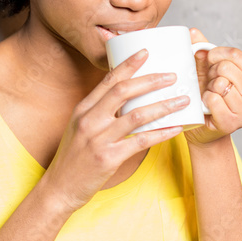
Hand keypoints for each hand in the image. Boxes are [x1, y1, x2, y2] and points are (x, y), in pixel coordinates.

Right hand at [43, 49, 190, 211]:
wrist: (59, 188)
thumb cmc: (72, 158)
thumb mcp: (79, 128)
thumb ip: (98, 113)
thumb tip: (126, 100)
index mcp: (83, 110)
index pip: (108, 81)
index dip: (128, 65)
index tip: (145, 52)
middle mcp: (89, 120)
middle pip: (124, 92)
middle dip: (151, 80)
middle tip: (172, 76)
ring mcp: (99, 139)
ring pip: (137, 115)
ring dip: (163, 106)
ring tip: (182, 101)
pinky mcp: (108, 158)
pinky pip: (141, 142)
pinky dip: (161, 133)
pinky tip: (176, 129)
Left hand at [185, 28, 241, 146]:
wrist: (202, 129)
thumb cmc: (206, 98)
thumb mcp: (206, 71)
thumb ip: (202, 50)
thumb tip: (192, 31)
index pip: (236, 54)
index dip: (216, 54)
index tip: (208, 61)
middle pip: (227, 68)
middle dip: (211, 74)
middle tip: (209, 85)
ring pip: (221, 84)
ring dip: (208, 88)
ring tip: (209, 96)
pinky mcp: (233, 123)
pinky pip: (213, 99)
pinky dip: (204, 100)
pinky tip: (206, 106)